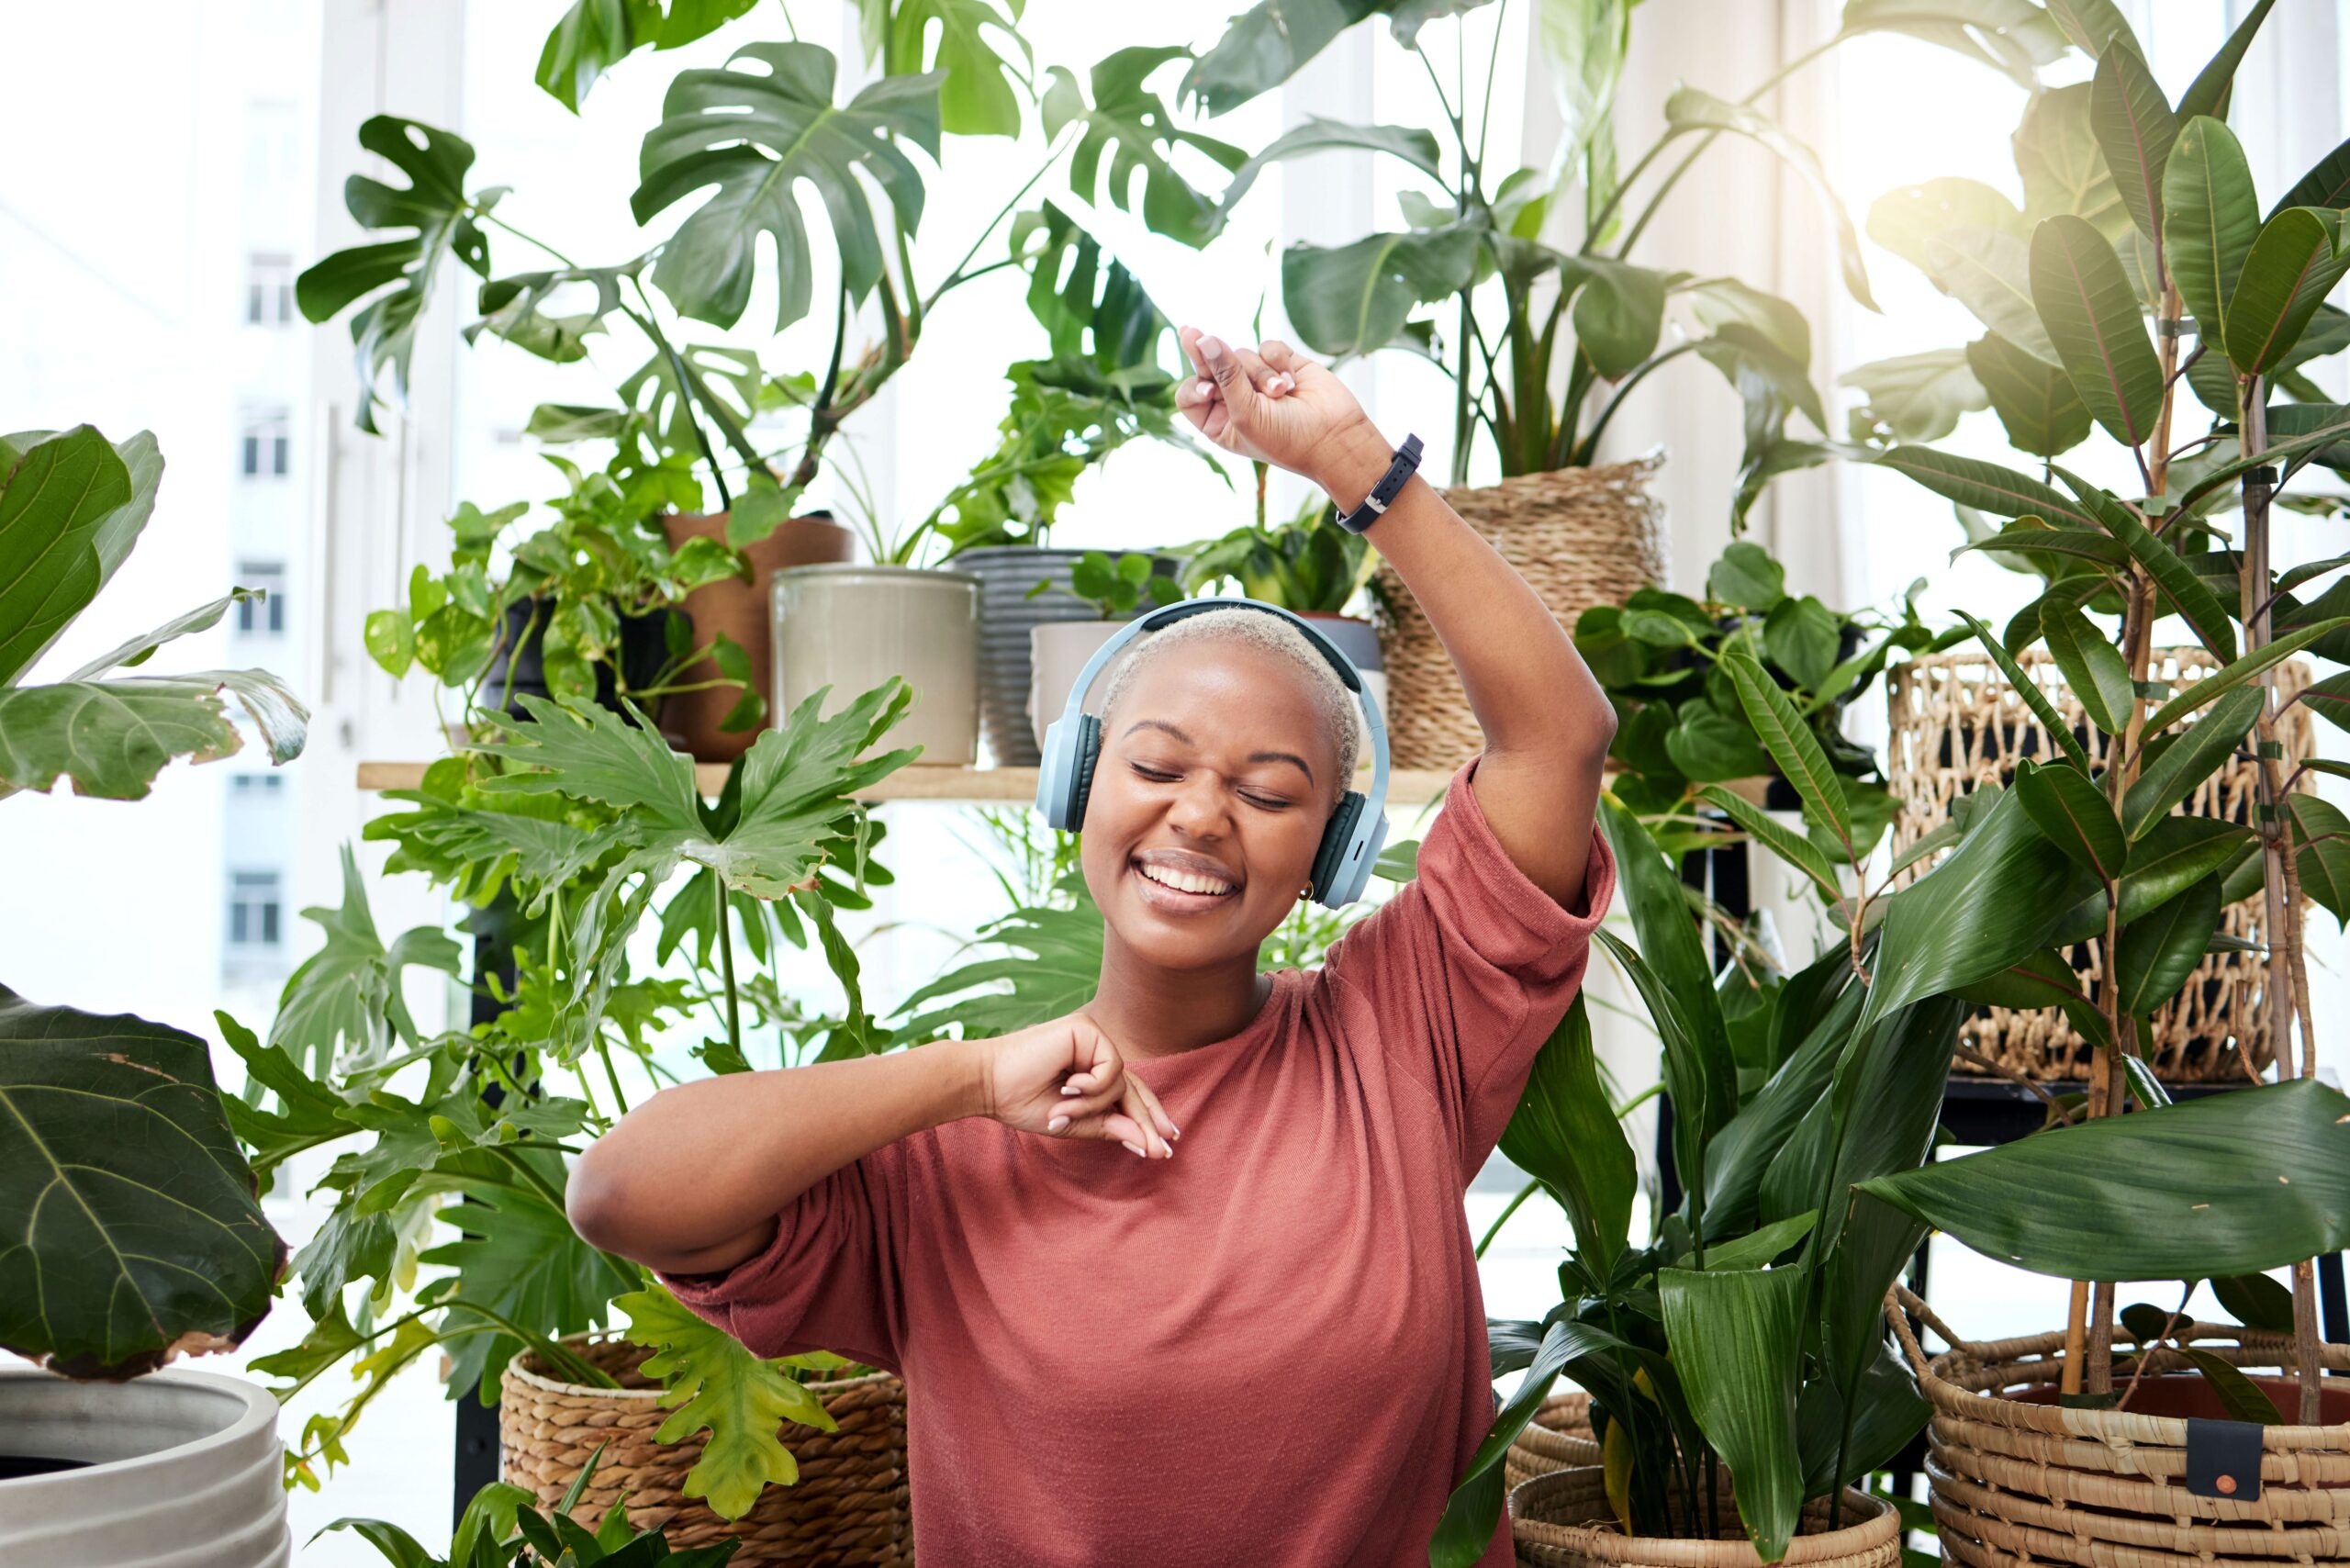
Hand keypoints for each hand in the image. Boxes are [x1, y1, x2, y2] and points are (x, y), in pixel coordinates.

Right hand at [978, 1013, 1176, 1158]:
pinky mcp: (1087, 1029)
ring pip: (1120, 1082)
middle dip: (1147, 1119)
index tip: (1164, 1145)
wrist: (989, 1084)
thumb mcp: (1073, 1123)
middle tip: (1162, 1147)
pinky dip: (1092, 1086)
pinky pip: (1111, 1067)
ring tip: (1061, 1111)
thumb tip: (1148, 1144)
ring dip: (1094, 1105)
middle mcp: (1094, 1053)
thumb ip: (1110, 1127)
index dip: (1148, 1118)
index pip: (1129, 1094)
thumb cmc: (1022, 1101)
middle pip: (1134, 1087)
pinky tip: (1067, 1086)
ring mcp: (1092, 1039)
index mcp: (1090, 1073)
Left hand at [1174, 326, 1390, 500]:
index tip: (1207, 388)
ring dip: (1261, 373)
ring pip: (1242, 354)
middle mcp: (1233, 399)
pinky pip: (1267, 347)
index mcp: (1217, 421)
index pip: (1190, 393)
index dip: (1194, 385)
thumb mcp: (1246, 412)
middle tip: (1190, 333)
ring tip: (1282, 392)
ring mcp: (1257, 380)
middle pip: (1210, 365)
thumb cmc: (1286, 438)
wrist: (1335, 438)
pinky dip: (1278, 361)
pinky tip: (1293, 382)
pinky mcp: (1281, 364)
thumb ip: (1224, 374)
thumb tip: (1202, 338)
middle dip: (1213, 359)